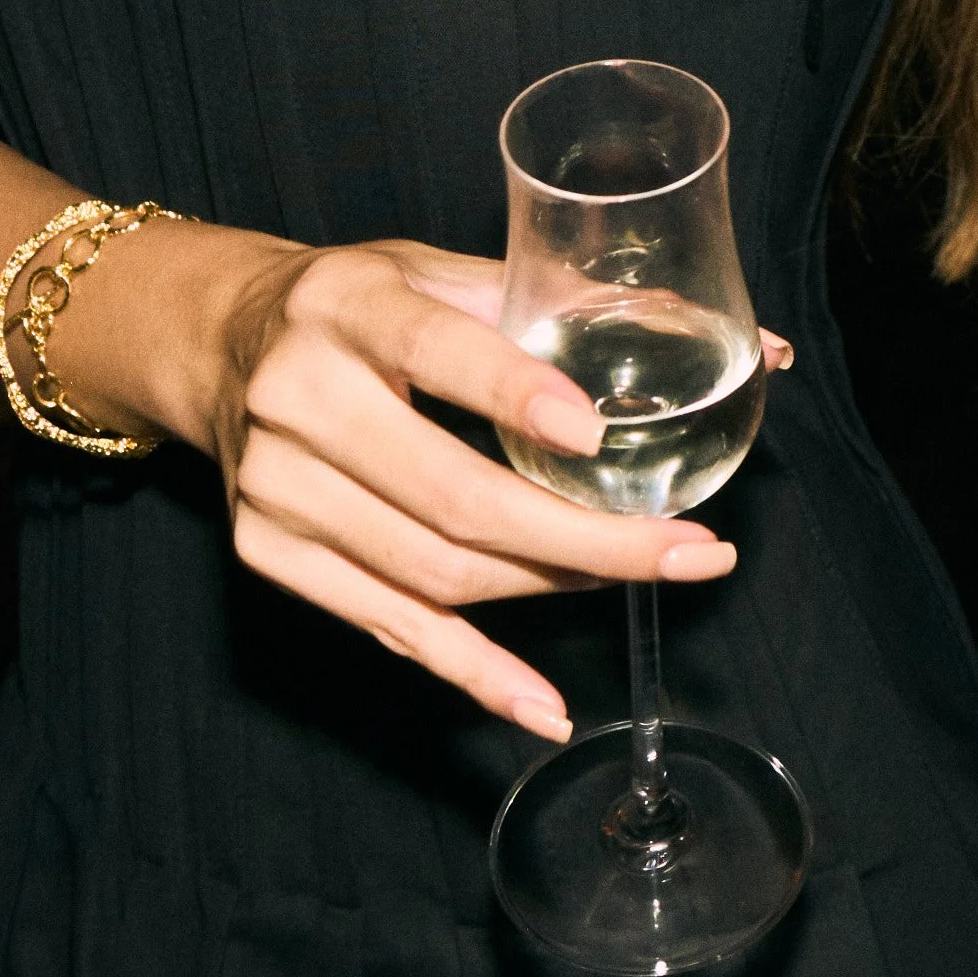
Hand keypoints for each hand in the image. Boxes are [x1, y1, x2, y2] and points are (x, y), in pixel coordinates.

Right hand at [207, 232, 742, 736]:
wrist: (222, 343)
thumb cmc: (358, 304)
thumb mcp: (436, 270)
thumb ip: (560, 302)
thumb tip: (755, 347)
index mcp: (344, 304)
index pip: (434, 351)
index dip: (514, 396)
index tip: (594, 435)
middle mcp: (298, 396)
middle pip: (452, 494)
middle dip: (582, 535)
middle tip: (686, 549)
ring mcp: (278, 488)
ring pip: (435, 571)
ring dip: (550, 588)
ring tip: (638, 576)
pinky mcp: (269, 555)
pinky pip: (391, 627)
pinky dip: (474, 674)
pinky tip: (542, 706)